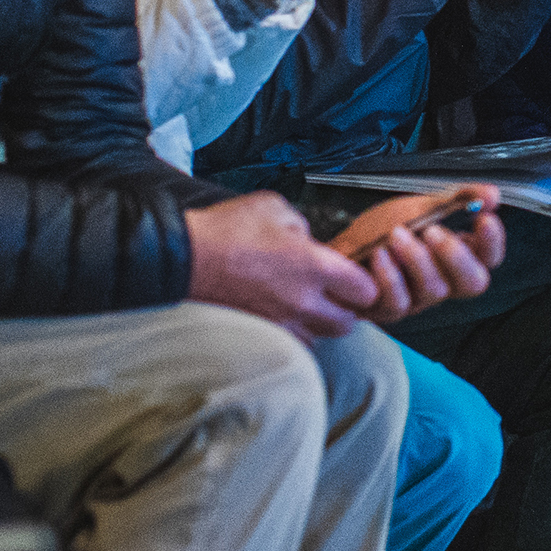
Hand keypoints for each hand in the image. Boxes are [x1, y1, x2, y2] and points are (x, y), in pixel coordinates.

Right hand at [185, 192, 378, 341]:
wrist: (184, 257)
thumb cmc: (225, 230)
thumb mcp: (275, 208)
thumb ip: (303, 225)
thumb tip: (309, 238)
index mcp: (314, 267)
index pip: (366, 290)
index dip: (367, 282)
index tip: (359, 275)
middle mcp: (302, 300)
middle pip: (348, 323)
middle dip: (349, 309)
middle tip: (341, 294)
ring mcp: (280, 321)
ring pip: (320, 337)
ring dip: (323, 323)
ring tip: (314, 305)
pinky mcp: (259, 331)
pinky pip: (291, 342)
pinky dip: (296, 333)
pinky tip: (290, 315)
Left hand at [355, 194, 505, 323]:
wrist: (338, 247)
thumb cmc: (380, 230)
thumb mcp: (420, 207)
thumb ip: (458, 200)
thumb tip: (494, 194)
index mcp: (455, 256)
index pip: (490, 258)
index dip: (493, 242)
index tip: (484, 218)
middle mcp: (443, 280)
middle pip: (473, 283)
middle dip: (457, 255)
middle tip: (434, 231)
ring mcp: (418, 299)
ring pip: (435, 289)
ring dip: (416, 258)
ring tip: (396, 234)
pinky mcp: (390, 310)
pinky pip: (400, 301)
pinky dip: (390, 275)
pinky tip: (379, 255)